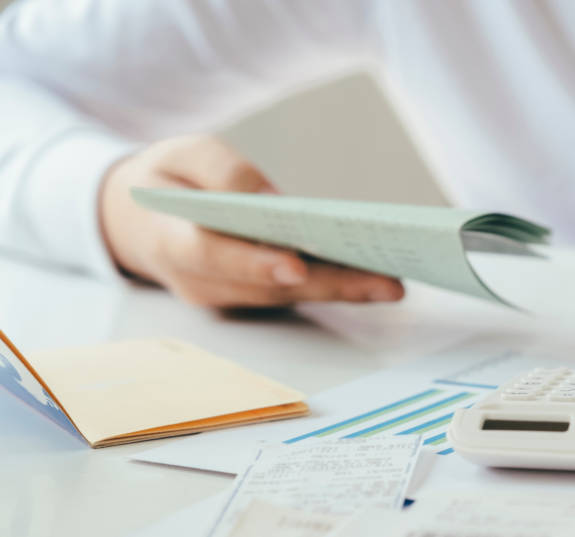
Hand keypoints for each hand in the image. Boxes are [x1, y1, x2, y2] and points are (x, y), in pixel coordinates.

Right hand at [99, 135, 403, 306]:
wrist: (138, 219)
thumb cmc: (167, 181)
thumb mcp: (183, 154)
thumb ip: (224, 172)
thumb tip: (275, 197)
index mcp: (171, 240)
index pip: (214, 256)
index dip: (257, 263)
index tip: (297, 265)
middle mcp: (200, 282)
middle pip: (270, 287)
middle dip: (330, 285)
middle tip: (384, 283)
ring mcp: (225, 297)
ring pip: (289, 298)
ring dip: (342, 291)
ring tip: (391, 282)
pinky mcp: (248, 299)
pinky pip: (293, 296)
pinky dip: (332, 287)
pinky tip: (372, 278)